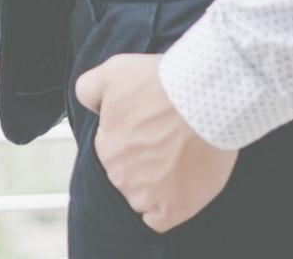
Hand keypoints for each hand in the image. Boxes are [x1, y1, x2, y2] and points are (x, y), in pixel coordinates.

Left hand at [76, 54, 239, 232]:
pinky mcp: (174, 208)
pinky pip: (160, 220)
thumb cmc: (159, 82)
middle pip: (129, 174)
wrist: (203, 99)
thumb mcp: (111, 72)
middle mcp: (119, 174)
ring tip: (182, 160)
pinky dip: (167, 209)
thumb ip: (89, 90)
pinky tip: (178, 193)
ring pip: (144, 196)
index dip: (136, 140)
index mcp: (104, 146)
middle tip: (171, 141)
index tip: (155, 128)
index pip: (115, 151)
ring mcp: (146, 194)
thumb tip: (92, 107)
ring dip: (158, 184)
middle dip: (146, 161)